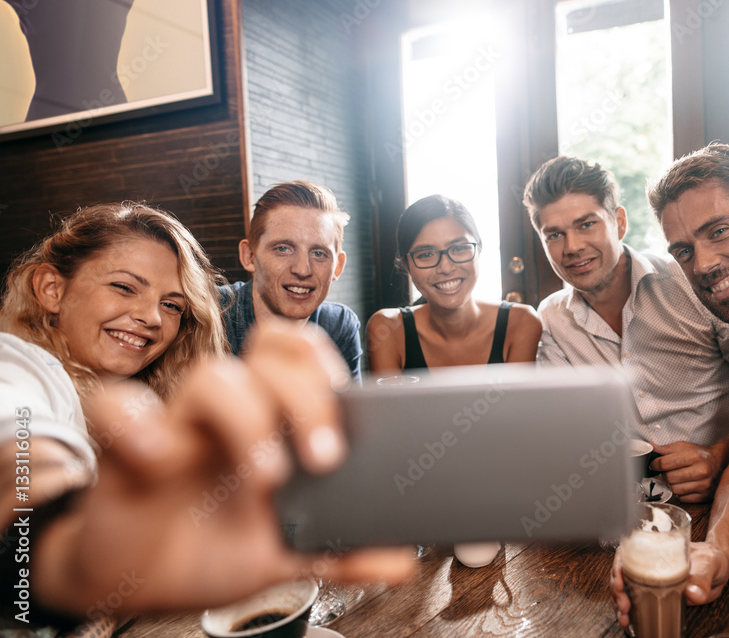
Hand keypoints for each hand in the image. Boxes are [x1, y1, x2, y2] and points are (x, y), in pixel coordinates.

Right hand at [36, 322, 414, 616]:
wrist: (142, 583)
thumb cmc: (214, 548)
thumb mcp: (284, 555)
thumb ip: (339, 551)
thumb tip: (401, 559)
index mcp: (269, 424)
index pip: (298, 356)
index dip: (325, 364)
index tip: (353, 410)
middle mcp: (227, 413)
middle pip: (268, 359)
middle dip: (307, 399)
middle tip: (325, 459)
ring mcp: (177, 426)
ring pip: (212, 376)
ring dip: (248, 418)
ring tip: (267, 476)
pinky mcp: (123, 451)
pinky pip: (115, 407)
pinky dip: (135, 421)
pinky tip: (159, 454)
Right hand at [611, 540, 728, 629]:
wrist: (719, 569)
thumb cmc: (711, 558)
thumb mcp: (708, 564)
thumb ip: (702, 578)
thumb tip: (693, 593)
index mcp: (655, 548)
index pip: (627, 551)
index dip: (618, 566)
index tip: (620, 582)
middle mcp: (648, 562)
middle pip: (621, 572)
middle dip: (617, 590)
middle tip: (624, 605)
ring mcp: (649, 578)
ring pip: (624, 588)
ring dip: (620, 603)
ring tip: (624, 617)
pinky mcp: (654, 593)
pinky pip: (635, 600)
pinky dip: (629, 611)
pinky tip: (629, 620)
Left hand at [650, 440, 728, 502]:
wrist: (720, 462)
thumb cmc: (700, 454)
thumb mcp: (683, 447)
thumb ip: (666, 449)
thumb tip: (650, 447)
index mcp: (694, 456)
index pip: (665, 463)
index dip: (655, 464)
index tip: (654, 465)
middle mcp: (701, 471)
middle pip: (669, 478)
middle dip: (664, 474)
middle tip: (666, 471)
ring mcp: (704, 485)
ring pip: (675, 490)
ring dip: (672, 484)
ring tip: (676, 478)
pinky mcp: (705, 495)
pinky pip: (683, 498)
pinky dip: (681, 493)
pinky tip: (684, 485)